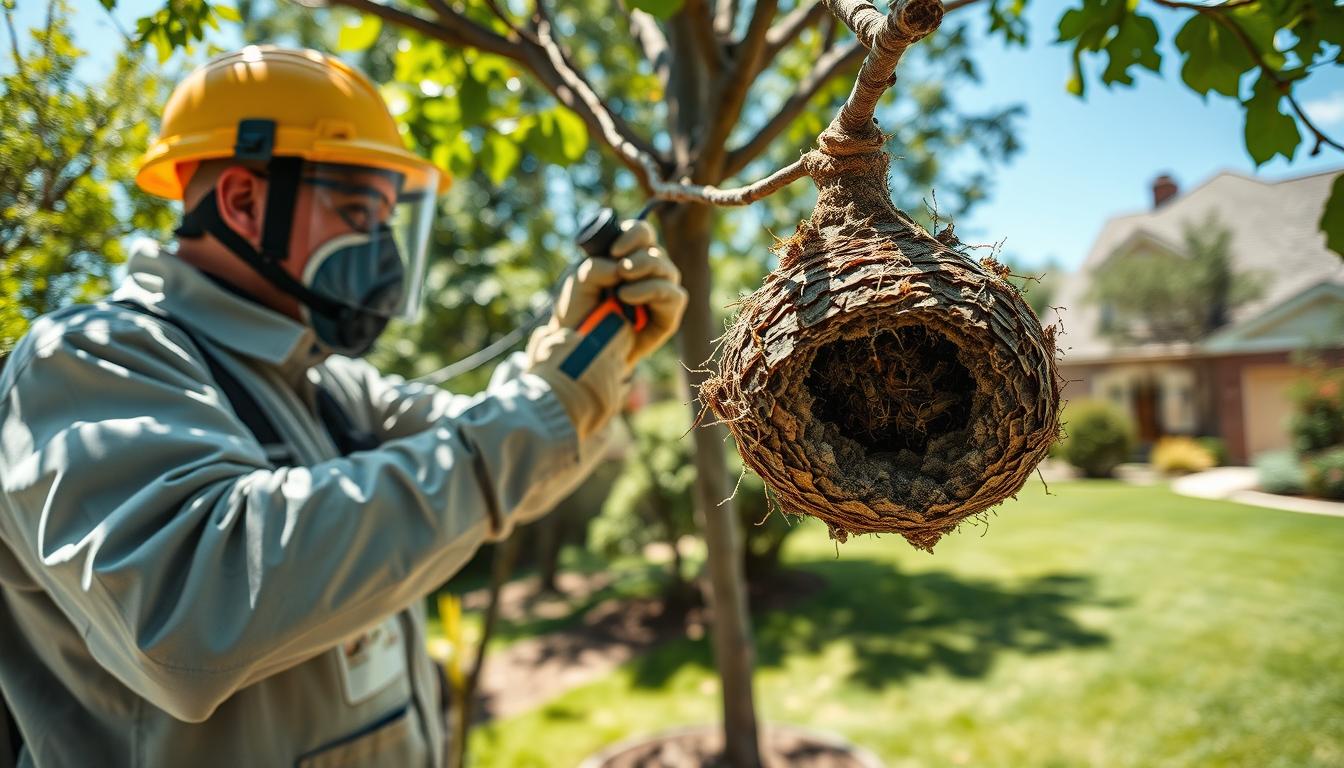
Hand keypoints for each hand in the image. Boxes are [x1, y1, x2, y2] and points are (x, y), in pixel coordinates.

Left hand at [525, 219, 686, 438]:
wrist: (578, 347)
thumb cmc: (578, 312)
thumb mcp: (578, 282)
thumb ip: (595, 266)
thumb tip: (619, 267)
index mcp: (626, 257)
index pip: (642, 234)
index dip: (634, 234)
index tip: (614, 249)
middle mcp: (646, 273)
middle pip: (657, 249)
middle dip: (641, 255)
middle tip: (621, 268)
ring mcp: (659, 293)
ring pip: (668, 269)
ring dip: (647, 271)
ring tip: (621, 290)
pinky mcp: (667, 316)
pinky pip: (674, 295)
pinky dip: (654, 290)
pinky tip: (628, 298)